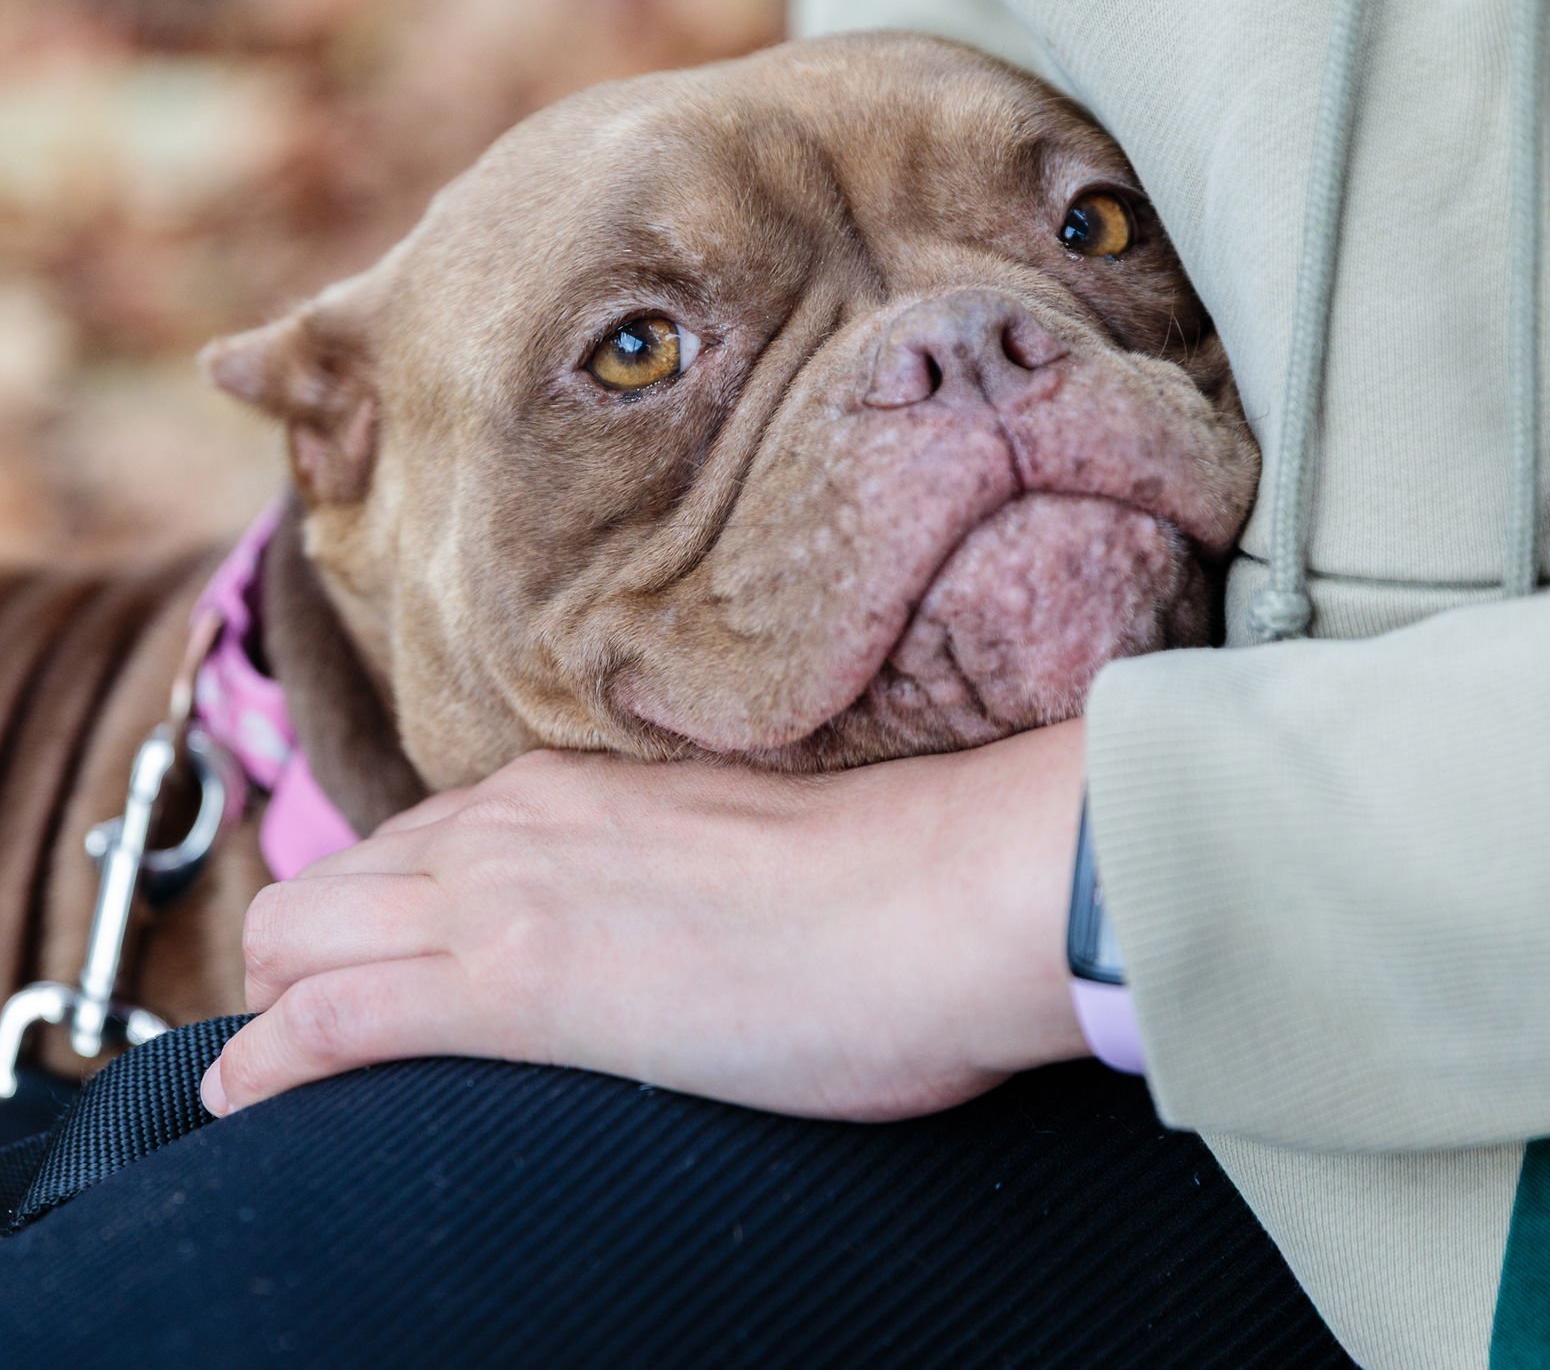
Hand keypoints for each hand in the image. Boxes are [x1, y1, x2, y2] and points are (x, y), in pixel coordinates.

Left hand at [201, 721, 1088, 1120]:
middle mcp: (511, 825)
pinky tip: (257, 1112)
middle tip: (340, 1035)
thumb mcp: (731, 850)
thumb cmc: (880, 882)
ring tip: (296, 1085)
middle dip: (301, 961)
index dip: (375, 919)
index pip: (406, 845)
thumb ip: (656, 867)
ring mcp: (502, 898)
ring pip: (294, 938)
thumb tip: (661, 921)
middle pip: (323, 885)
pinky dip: (269, 1071)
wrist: (937, 893)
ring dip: (279, 1009)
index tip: (386, 975)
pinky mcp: (513, 988)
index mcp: (564, 791)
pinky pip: (322, 1025)